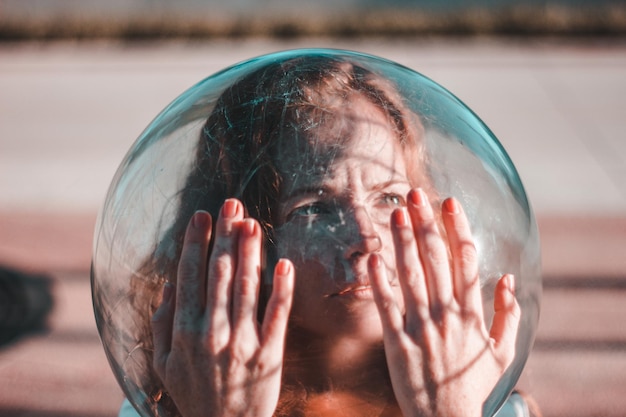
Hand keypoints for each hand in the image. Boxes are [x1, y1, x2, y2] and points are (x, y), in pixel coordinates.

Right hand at [151, 199, 294, 416]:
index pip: (191, 275)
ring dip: (250, 250)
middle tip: (232, 204)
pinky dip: (282, 288)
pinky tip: (284, 263)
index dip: (197, 242)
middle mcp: (213, 330)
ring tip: (252, 222)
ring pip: (247, 286)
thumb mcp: (164, 363)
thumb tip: (169, 284)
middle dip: (226, 234)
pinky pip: (277, 314)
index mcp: (186, 330)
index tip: (202, 215)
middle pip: (220, 272)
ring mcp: (243, 341)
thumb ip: (162, 323)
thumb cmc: (193, 394)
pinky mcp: (269, 352)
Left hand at [368, 188, 519, 416]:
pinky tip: (373, 257)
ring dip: (403, 242)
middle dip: (426, 224)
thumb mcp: (502, 353)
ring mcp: (422, 327)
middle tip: (415, 195)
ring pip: (412, 276)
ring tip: (395, 213)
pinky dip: (380, 281)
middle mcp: (448, 315)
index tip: (448, 203)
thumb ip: (508, 314)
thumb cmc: (472, 385)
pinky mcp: (398, 342)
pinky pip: (388, 306)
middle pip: (436, 260)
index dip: (457, 229)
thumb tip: (507, 278)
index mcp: (472, 314)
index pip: (465, 261)